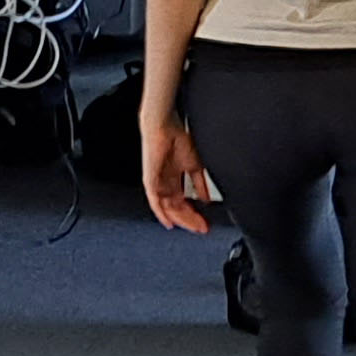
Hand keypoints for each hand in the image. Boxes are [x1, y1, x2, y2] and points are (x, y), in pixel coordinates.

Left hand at [142, 114, 217, 234]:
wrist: (165, 126)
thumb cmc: (178, 140)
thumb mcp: (195, 166)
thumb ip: (199, 184)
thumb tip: (206, 199)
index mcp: (174, 180)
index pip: (183, 203)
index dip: (194, 214)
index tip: (205, 224)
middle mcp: (165, 184)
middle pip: (177, 208)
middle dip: (191, 219)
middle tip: (203, 228)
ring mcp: (157, 183)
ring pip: (167, 207)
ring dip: (182, 218)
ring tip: (194, 227)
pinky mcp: (150, 180)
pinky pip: (154, 201)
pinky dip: (161, 213)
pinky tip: (169, 222)